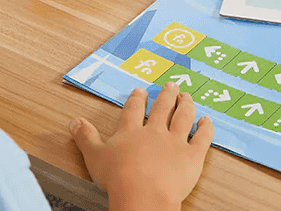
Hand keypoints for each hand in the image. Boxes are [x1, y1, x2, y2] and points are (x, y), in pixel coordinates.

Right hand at [70, 84, 213, 210]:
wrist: (143, 195)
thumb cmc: (118, 178)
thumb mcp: (95, 156)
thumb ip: (85, 137)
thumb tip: (74, 121)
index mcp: (131, 130)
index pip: (134, 109)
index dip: (138, 99)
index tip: (141, 91)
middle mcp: (155, 131)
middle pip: (162, 107)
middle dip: (166, 95)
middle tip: (170, 86)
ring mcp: (176, 142)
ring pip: (183, 117)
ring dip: (186, 104)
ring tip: (187, 96)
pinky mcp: (192, 156)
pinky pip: (202, 137)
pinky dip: (206, 128)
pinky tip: (207, 120)